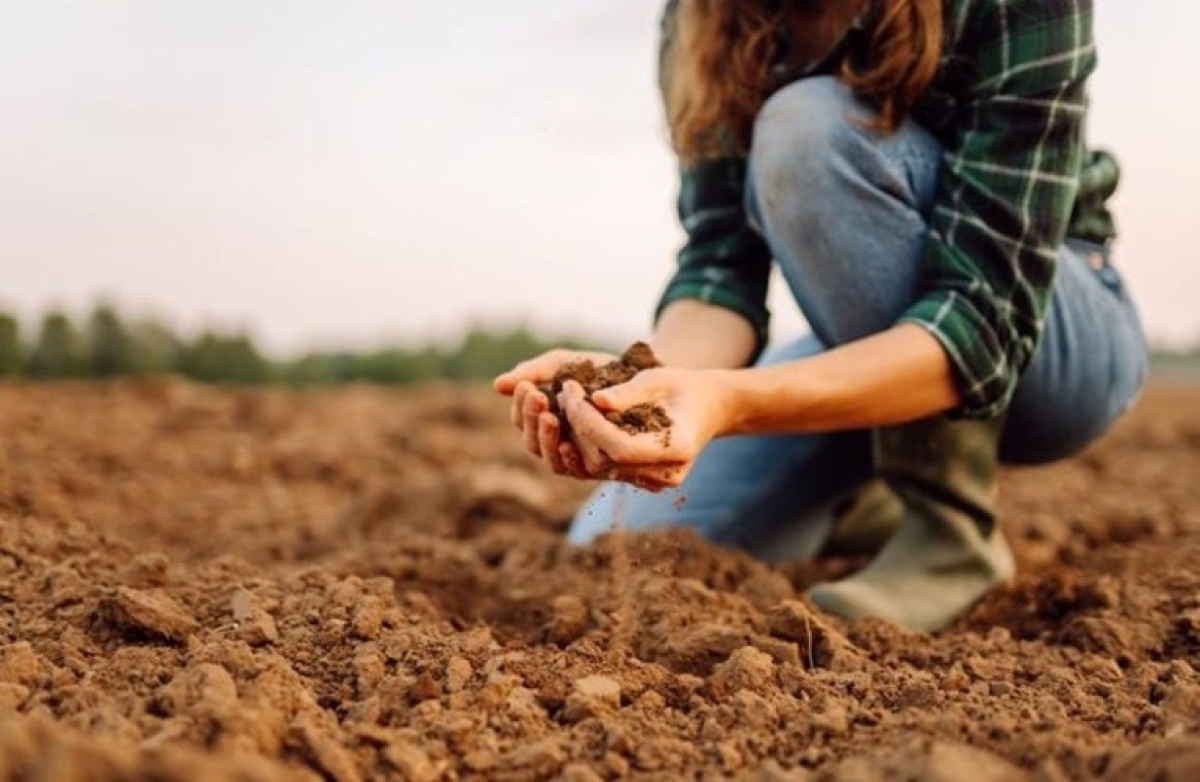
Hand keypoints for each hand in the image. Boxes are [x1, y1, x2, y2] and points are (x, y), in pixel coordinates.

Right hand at [493, 349, 616, 477]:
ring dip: (547, 439)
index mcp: (544, 419)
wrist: (644, 377)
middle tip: (538, 397)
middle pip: (532, 442)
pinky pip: (578, 470)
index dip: (521, 406)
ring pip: (551, 460)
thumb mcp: (564, 364)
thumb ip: (534, 372)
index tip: (527, 386)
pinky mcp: (600, 468)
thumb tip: (497, 385)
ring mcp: (577, 457)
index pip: (522, 420)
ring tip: (550, 417)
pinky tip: (568, 444)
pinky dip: (569, 459)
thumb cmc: (600, 370)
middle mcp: (558, 442)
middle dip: (532, 419)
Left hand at [556, 367, 732, 491]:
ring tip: (567, 402)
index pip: (620, 447)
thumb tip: (595, 400)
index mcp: (678, 449)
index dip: (590, 423)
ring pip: (598, 469)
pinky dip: (585, 445)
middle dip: (578, 426)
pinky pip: (604, 468)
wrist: (706, 407)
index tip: (572, 393)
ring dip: (575, 437)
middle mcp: (667, 474)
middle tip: (564, 393)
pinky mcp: (640, 480)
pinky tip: (575, 420)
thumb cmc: (683, 387)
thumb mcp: (659, 379)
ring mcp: (654, 481)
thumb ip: (628, 392)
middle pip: (605, 462)